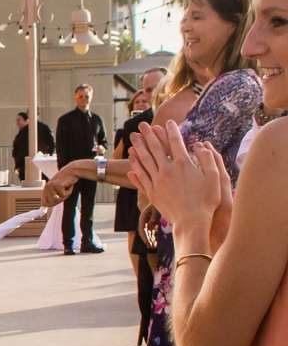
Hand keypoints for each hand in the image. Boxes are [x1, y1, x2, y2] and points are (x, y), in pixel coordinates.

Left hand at [40, 167, 72, 206]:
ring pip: (58, 199)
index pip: (44, 202)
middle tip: (64, 192)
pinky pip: (64, 195)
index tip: (52, 205)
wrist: (72, 171)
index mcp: (45, 188)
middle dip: (60, 200)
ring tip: (66, 188)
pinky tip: (68, 185)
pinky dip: (68, 192)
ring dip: (65, 196)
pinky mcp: (57, 186)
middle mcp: (47, 187)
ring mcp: (51, 186)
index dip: (50, 205)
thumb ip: (53, 198)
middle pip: (52, 203)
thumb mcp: (58, 191)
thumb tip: (45, 206)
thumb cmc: (66, 181)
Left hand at [129, 121, 225, 239]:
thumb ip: (208, 159)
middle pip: (155, 148)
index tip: (168, 122)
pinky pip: (141, 176)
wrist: (191, 222)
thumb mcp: (215, 177)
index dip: (172, 130)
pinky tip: (131, 160)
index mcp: (183, 164)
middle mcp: (167, 170)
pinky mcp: (152, 193)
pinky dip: (135, 166)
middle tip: (142, 124)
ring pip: (144, 160)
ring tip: (133, 137)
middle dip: (148, 134)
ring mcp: (157, 181)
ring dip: (138, 147)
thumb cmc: (206, 200)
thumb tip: (199, 145)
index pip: (176, 142)